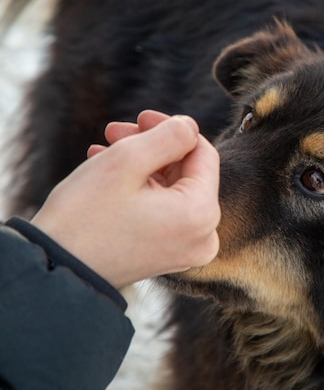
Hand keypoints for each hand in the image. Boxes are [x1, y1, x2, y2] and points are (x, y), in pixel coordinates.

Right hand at [31, 110, 220, 288]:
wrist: (54, 272)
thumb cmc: (87, 216)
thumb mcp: (128, 161)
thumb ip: (169, 136)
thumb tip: (190, 127)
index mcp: (202, 214)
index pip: (203, 154)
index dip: (172, 129)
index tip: (140, 117)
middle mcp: (204, 236)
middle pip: (187, 172)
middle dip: (152, 147)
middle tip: (114, 132)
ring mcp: (187, 249)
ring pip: (173, 189)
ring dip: (141, 165)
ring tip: (103, 150)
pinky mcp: (169, 255)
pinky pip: (164, 211)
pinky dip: (140, 189)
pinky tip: (107, 173)